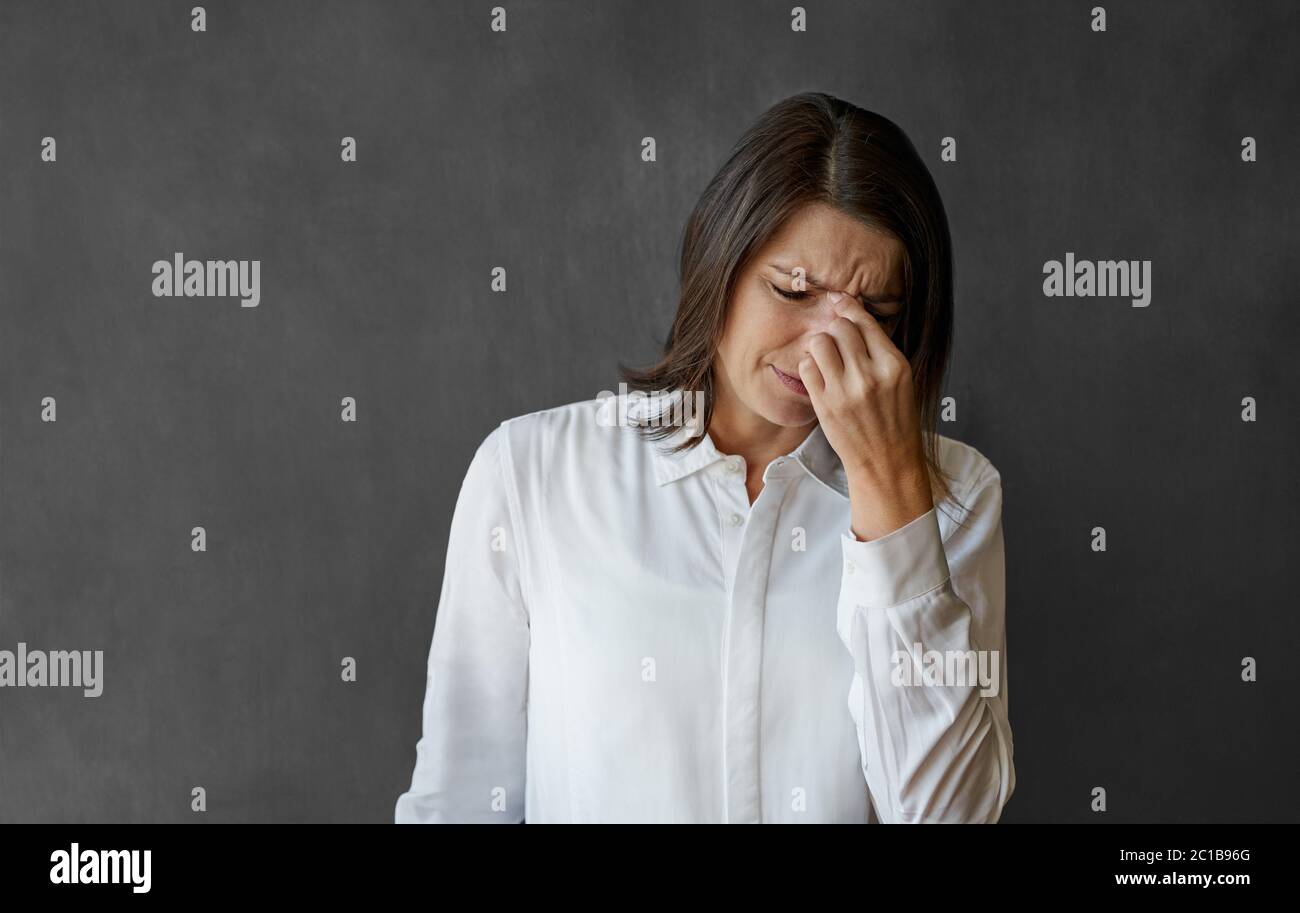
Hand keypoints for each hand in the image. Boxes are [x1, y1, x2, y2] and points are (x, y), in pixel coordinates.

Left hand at [797, 291, 933, 540]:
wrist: (887, 461)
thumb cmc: (894, 419)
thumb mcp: (900, 380)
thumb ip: (878, 349)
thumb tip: (851, 311)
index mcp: (894, 365)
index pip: (864, 322)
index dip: (847, 306)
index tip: (837, 299)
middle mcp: (870, 375)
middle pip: (839, 328)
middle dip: (834, 329)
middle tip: (837, 342)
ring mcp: (845, 391)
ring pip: (819, 342)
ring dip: (820, 345)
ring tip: (827, 357)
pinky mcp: (825, 404)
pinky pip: (807, 366)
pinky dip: (810, 365)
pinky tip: (820, 374)